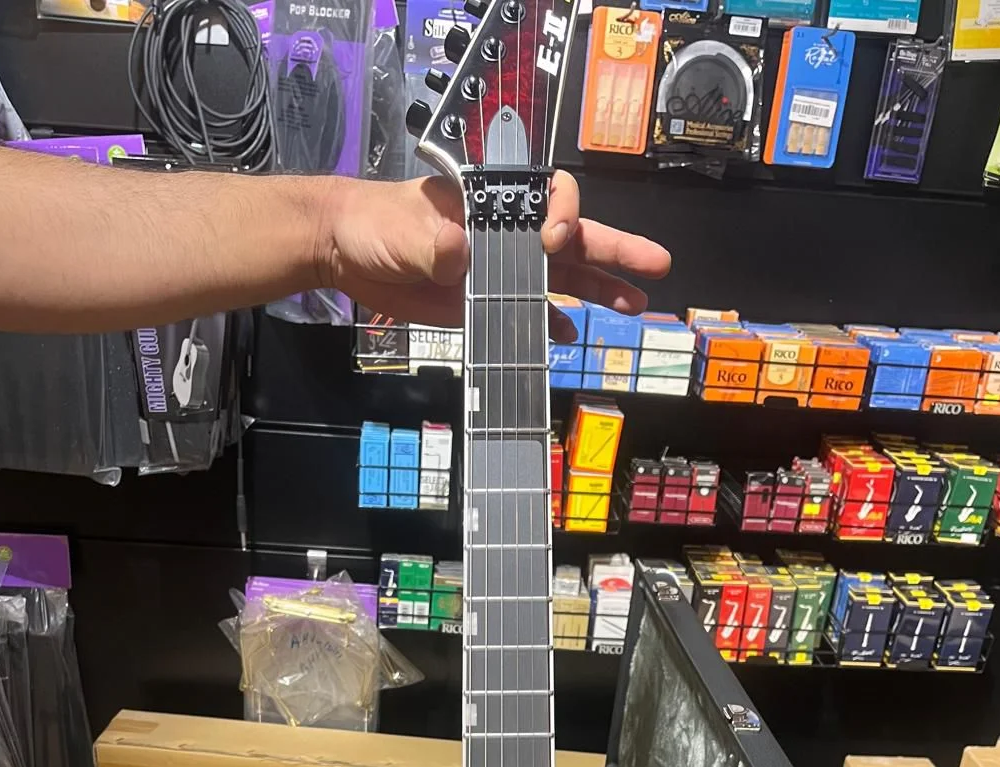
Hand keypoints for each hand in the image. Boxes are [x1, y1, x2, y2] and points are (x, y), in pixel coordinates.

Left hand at [313, 171, 669, 327]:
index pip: (550, 198)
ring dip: (599, 289)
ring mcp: (499, 268)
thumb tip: (462, 253)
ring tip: (636, 304)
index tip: (554, 240)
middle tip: (655, 266)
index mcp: (494, 201)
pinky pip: (529, 313)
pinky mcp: (483, 301)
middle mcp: (506, 232)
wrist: (344, 250)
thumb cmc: (376, 222)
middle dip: (615, 251)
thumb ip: (437, 243)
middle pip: (573, 237)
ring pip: (561, 277)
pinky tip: (571, 335)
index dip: (563, 216)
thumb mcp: (407, 229)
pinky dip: (552, 324)